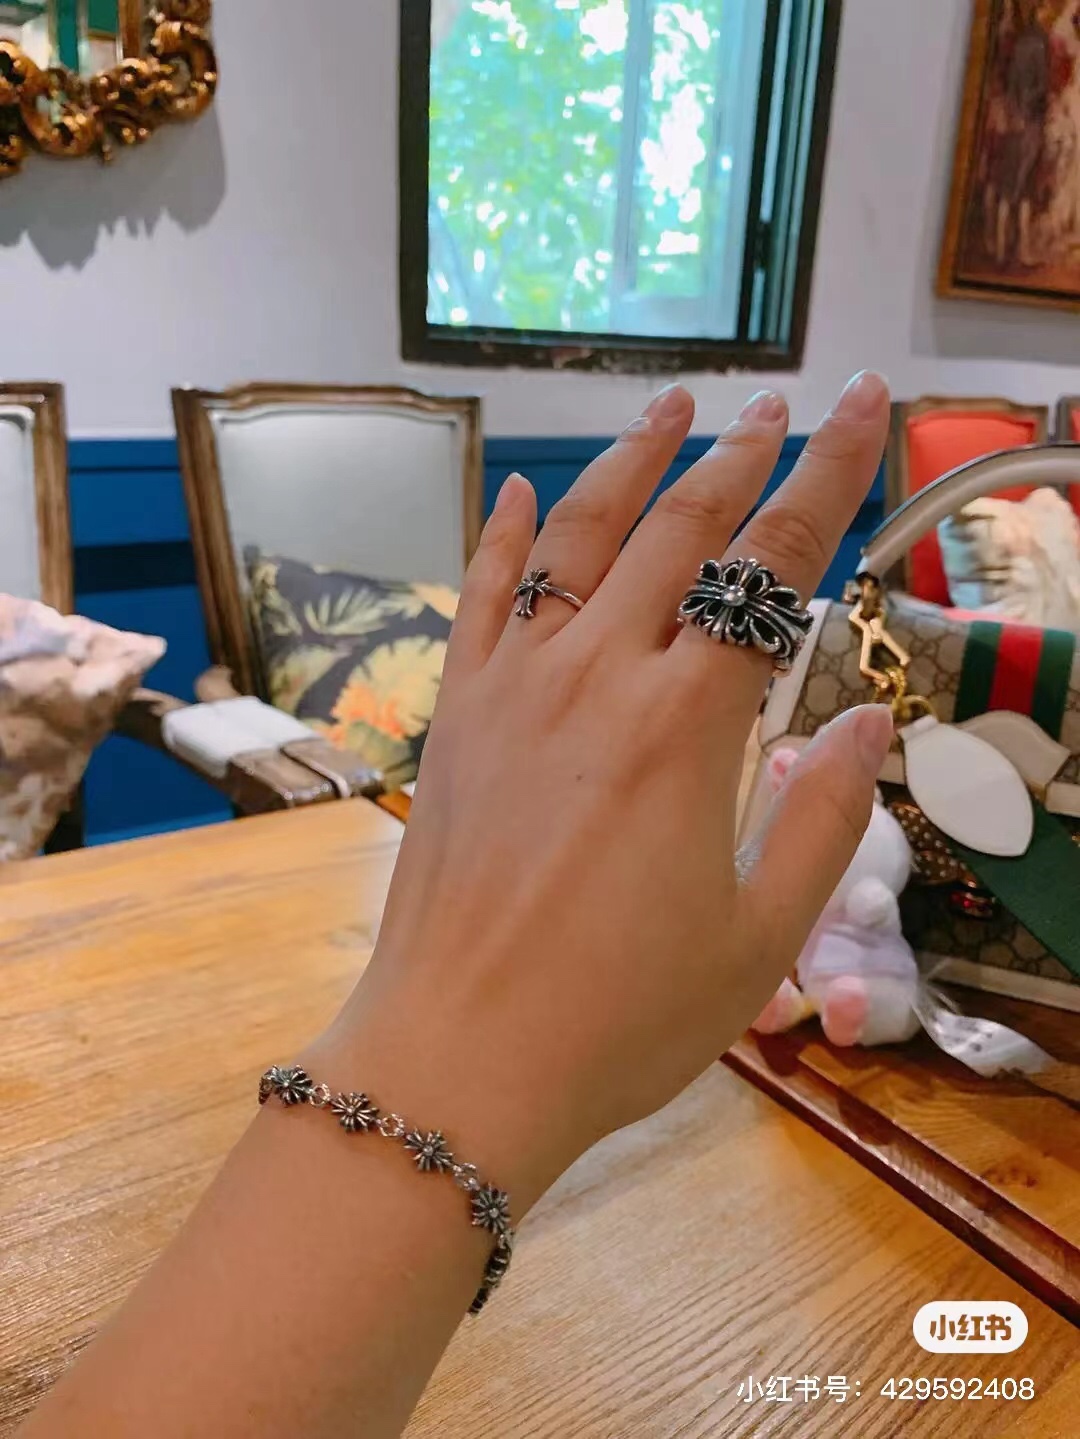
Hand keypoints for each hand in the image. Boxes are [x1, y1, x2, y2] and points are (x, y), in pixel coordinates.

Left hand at [314, 374, 893, 1212]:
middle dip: (739, 454)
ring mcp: (513, 687)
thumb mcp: (760, 937)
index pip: (773, 568)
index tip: (864, 407)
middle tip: (780, 404)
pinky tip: (514, 490)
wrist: (459, 1058)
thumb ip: (823, 818)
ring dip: (630, 463)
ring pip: (576, 538)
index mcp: (687, 725)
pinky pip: (478, 598)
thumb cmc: (623, 1016)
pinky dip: (500, 534)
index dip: (829, 476)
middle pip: (680, 531)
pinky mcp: (455, 715)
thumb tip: (873, 723)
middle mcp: (598, 676)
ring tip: (671, 403)